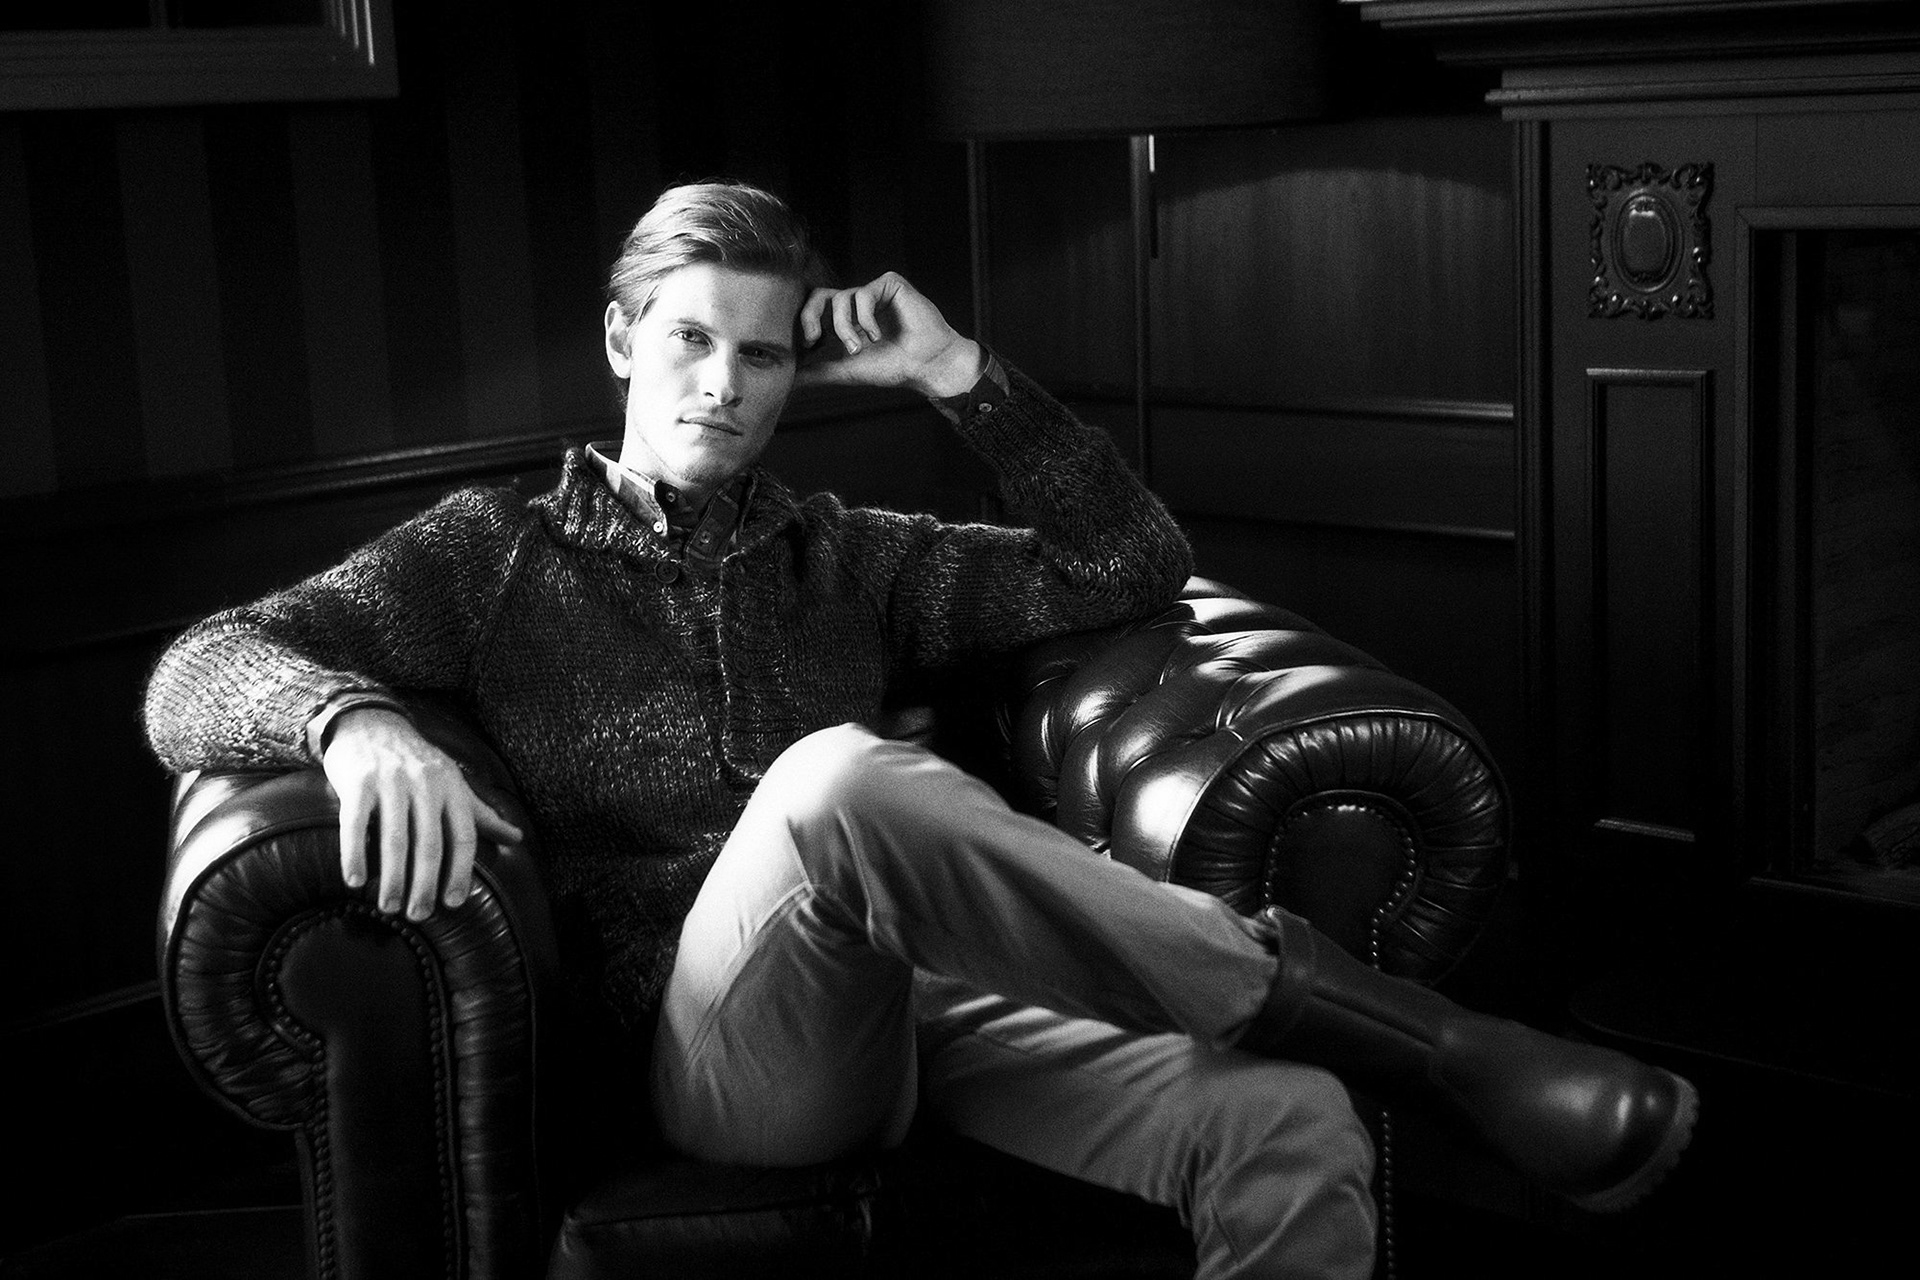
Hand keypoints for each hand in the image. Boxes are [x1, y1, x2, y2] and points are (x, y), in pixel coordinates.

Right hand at [321, 708, 522, 919]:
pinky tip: (354, 880)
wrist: (371, 724)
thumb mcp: (455, 784)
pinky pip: (355, 824)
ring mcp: (391, 782)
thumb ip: (482, 815)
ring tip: (389, 906)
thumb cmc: (418, 764)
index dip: (460, 872)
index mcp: (452, 789)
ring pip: (394, 838)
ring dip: (392, 878)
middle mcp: (426, 785)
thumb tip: (518, 839)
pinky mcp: (358, 782)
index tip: (453, 903)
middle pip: (429, 844)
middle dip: (425, 884)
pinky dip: (355, 854)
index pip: (462, 837)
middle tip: (418, 914)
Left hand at [796, 272, 983, 397]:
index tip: (809, 347)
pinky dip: (865, 319)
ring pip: (841, 298)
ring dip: (845, 328)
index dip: (805, 323)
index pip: (813, 309)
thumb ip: (817, 372)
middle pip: (819, 295)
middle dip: (811, 317)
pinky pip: (864, 294)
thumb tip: (788, 380)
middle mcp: (857, 302)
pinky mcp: (891, 284)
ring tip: (859, 348)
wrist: (926, 366)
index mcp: (846, 318)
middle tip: (814, 339)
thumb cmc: (892, 368)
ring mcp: (874, 291)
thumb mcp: (846, 371)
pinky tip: (877, 337)